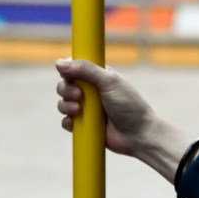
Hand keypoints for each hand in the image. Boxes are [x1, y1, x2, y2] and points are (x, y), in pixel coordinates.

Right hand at [55, 58, 196, 182]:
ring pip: (63, 103)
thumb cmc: (129, 106)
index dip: (68, 71)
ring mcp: (88, 109)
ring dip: (66, 106)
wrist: (139, 135)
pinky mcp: (86, 126)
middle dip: (66, 90)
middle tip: (79, 96)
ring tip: (79, 110)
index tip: (70, 76)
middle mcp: (92, 92)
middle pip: (65, 85)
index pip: (74, 68)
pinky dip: (68, 122)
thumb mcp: (109, 82)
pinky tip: (75, 123)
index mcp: (99, 77)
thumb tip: (59, 62)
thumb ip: (85, 69)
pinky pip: (67, 122)